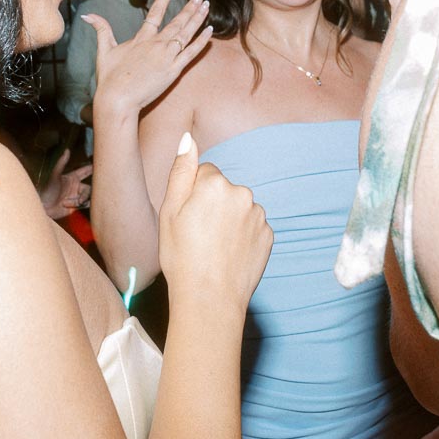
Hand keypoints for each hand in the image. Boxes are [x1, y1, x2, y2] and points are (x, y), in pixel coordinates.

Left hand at [38, 149, 92, 219]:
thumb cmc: (47, 191)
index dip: (93, 168)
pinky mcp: (76, 206)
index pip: (85, 171)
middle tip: (88, 193)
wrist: (43, 208)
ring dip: (83, 198)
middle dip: (90, 190)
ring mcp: (76, 196)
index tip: (102, 165)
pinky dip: (84, 204)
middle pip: (90, 186)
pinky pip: (86, 204)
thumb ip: (62, 163)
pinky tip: (77, 205)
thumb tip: (67, 150)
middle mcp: (76, 187)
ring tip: (75, 202)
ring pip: (89, 196)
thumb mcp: (54, 176)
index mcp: (72, 178)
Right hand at [84, 0, 211, 118]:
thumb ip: (101, 30)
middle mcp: (156, 44)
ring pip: (186, 33)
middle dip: (190, 6)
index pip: (156, 10)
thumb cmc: (110, 78)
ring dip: (198, 18)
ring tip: (206, 5)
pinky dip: (201, 41)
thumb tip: (87, 14)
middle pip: (177, 20)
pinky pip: (191, 53)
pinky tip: (210, 30)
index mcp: (141, 38)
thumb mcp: (104, 51)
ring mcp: (166, 57)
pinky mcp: (174, 71)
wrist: (118, 100)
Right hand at [158, 133, 270, 311]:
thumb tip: (188, 139)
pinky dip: (242, 236)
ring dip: (229, 220)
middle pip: (224, 189)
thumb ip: (181, 171)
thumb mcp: (169, 211)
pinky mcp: (268, 235)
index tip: (187, 218)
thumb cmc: (182, 256)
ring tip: (214, 247)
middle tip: (199, 235)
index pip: (204, 173)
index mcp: (215, 183)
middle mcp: (242, 193)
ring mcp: (258, 215)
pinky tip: (229, 254)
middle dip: (213, 204)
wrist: (210, 299)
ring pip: (239, 208)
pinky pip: (252, 227)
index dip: (193, 195)